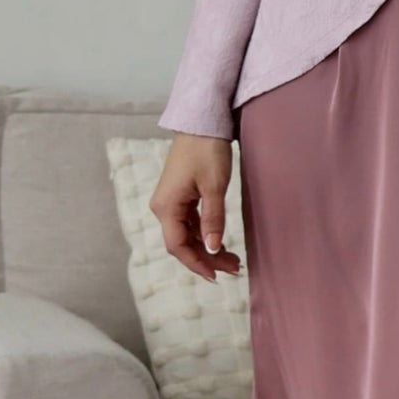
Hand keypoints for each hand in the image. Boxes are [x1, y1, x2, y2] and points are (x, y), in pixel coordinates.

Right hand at [150, 133, 243, 282]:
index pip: (178, 246)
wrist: (202, 121)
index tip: (217, 277)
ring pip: (187, 234)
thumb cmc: (207, 150)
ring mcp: (171, 201)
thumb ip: (213, 219)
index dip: (197, 264)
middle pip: (182, 243)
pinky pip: (190, 222)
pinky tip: (220, 242)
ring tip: (233, 259)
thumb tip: (211, 249)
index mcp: (166, 207)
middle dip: (206, 259)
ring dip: (207, 248)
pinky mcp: (180, 196)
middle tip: (234, 268)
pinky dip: (205, 234)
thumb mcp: (214, 187)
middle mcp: (163, 207)